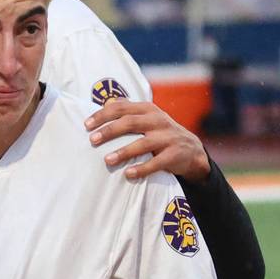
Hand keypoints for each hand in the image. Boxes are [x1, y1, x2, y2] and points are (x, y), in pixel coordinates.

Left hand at [85, 100, 209, 182]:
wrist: (192, 151)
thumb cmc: (161, 134)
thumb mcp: (148, 119)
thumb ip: (130, 112)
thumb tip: (105, 104)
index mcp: (148, 109)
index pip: (122, 107)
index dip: (103, 115)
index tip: (86, 125)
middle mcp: (158, 120)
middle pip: (130, 122)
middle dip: (109, 131)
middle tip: (92, 140)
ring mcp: (168, 137)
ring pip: (143, 143)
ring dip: (124, 152)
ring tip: (107, 160)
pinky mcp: (175, 154)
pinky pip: (157, 162)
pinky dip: (142, 169)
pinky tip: (128, 174)